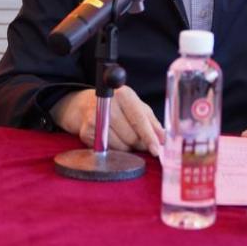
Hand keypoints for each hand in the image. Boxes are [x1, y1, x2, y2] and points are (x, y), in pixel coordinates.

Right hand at [50, 87, 164, 155]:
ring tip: (122, 135)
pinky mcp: (86, 133)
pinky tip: (112, 138)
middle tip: (139, 140)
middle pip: (131, 136)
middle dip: (139, 143)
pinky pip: (109, 151)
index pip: (139, 120)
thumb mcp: (136, 106)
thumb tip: (163, 138)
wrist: (83, 105)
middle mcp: (107, 105)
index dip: (149, 136)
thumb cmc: (116, 106)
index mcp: (124, 95)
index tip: (156, 150)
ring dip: (127, 147)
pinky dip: (115, 149)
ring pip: (121, 146)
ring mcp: (95, 119)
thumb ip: (151, 122)